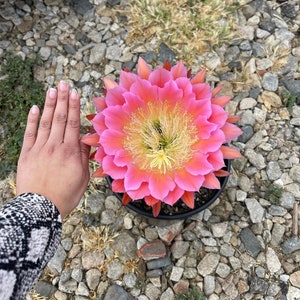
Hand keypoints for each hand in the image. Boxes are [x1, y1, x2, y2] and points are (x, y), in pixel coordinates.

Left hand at [16, 81, 89, 217]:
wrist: (40, 208)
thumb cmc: (65, 195)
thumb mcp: (82, 178)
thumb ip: (84, 158)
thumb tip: (86, 141)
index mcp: (71, 152)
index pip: (74, 124)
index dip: (74, 107)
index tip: (75, 93)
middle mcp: (55, 146)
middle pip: (60, 119)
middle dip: (62, 99)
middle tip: (63, 83)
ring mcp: (40, 149)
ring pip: (46, 122)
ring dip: (49, 105)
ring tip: (51, 90)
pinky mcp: (27, 154)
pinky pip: (30, 133)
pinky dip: (32, 120)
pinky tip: (35, 108)